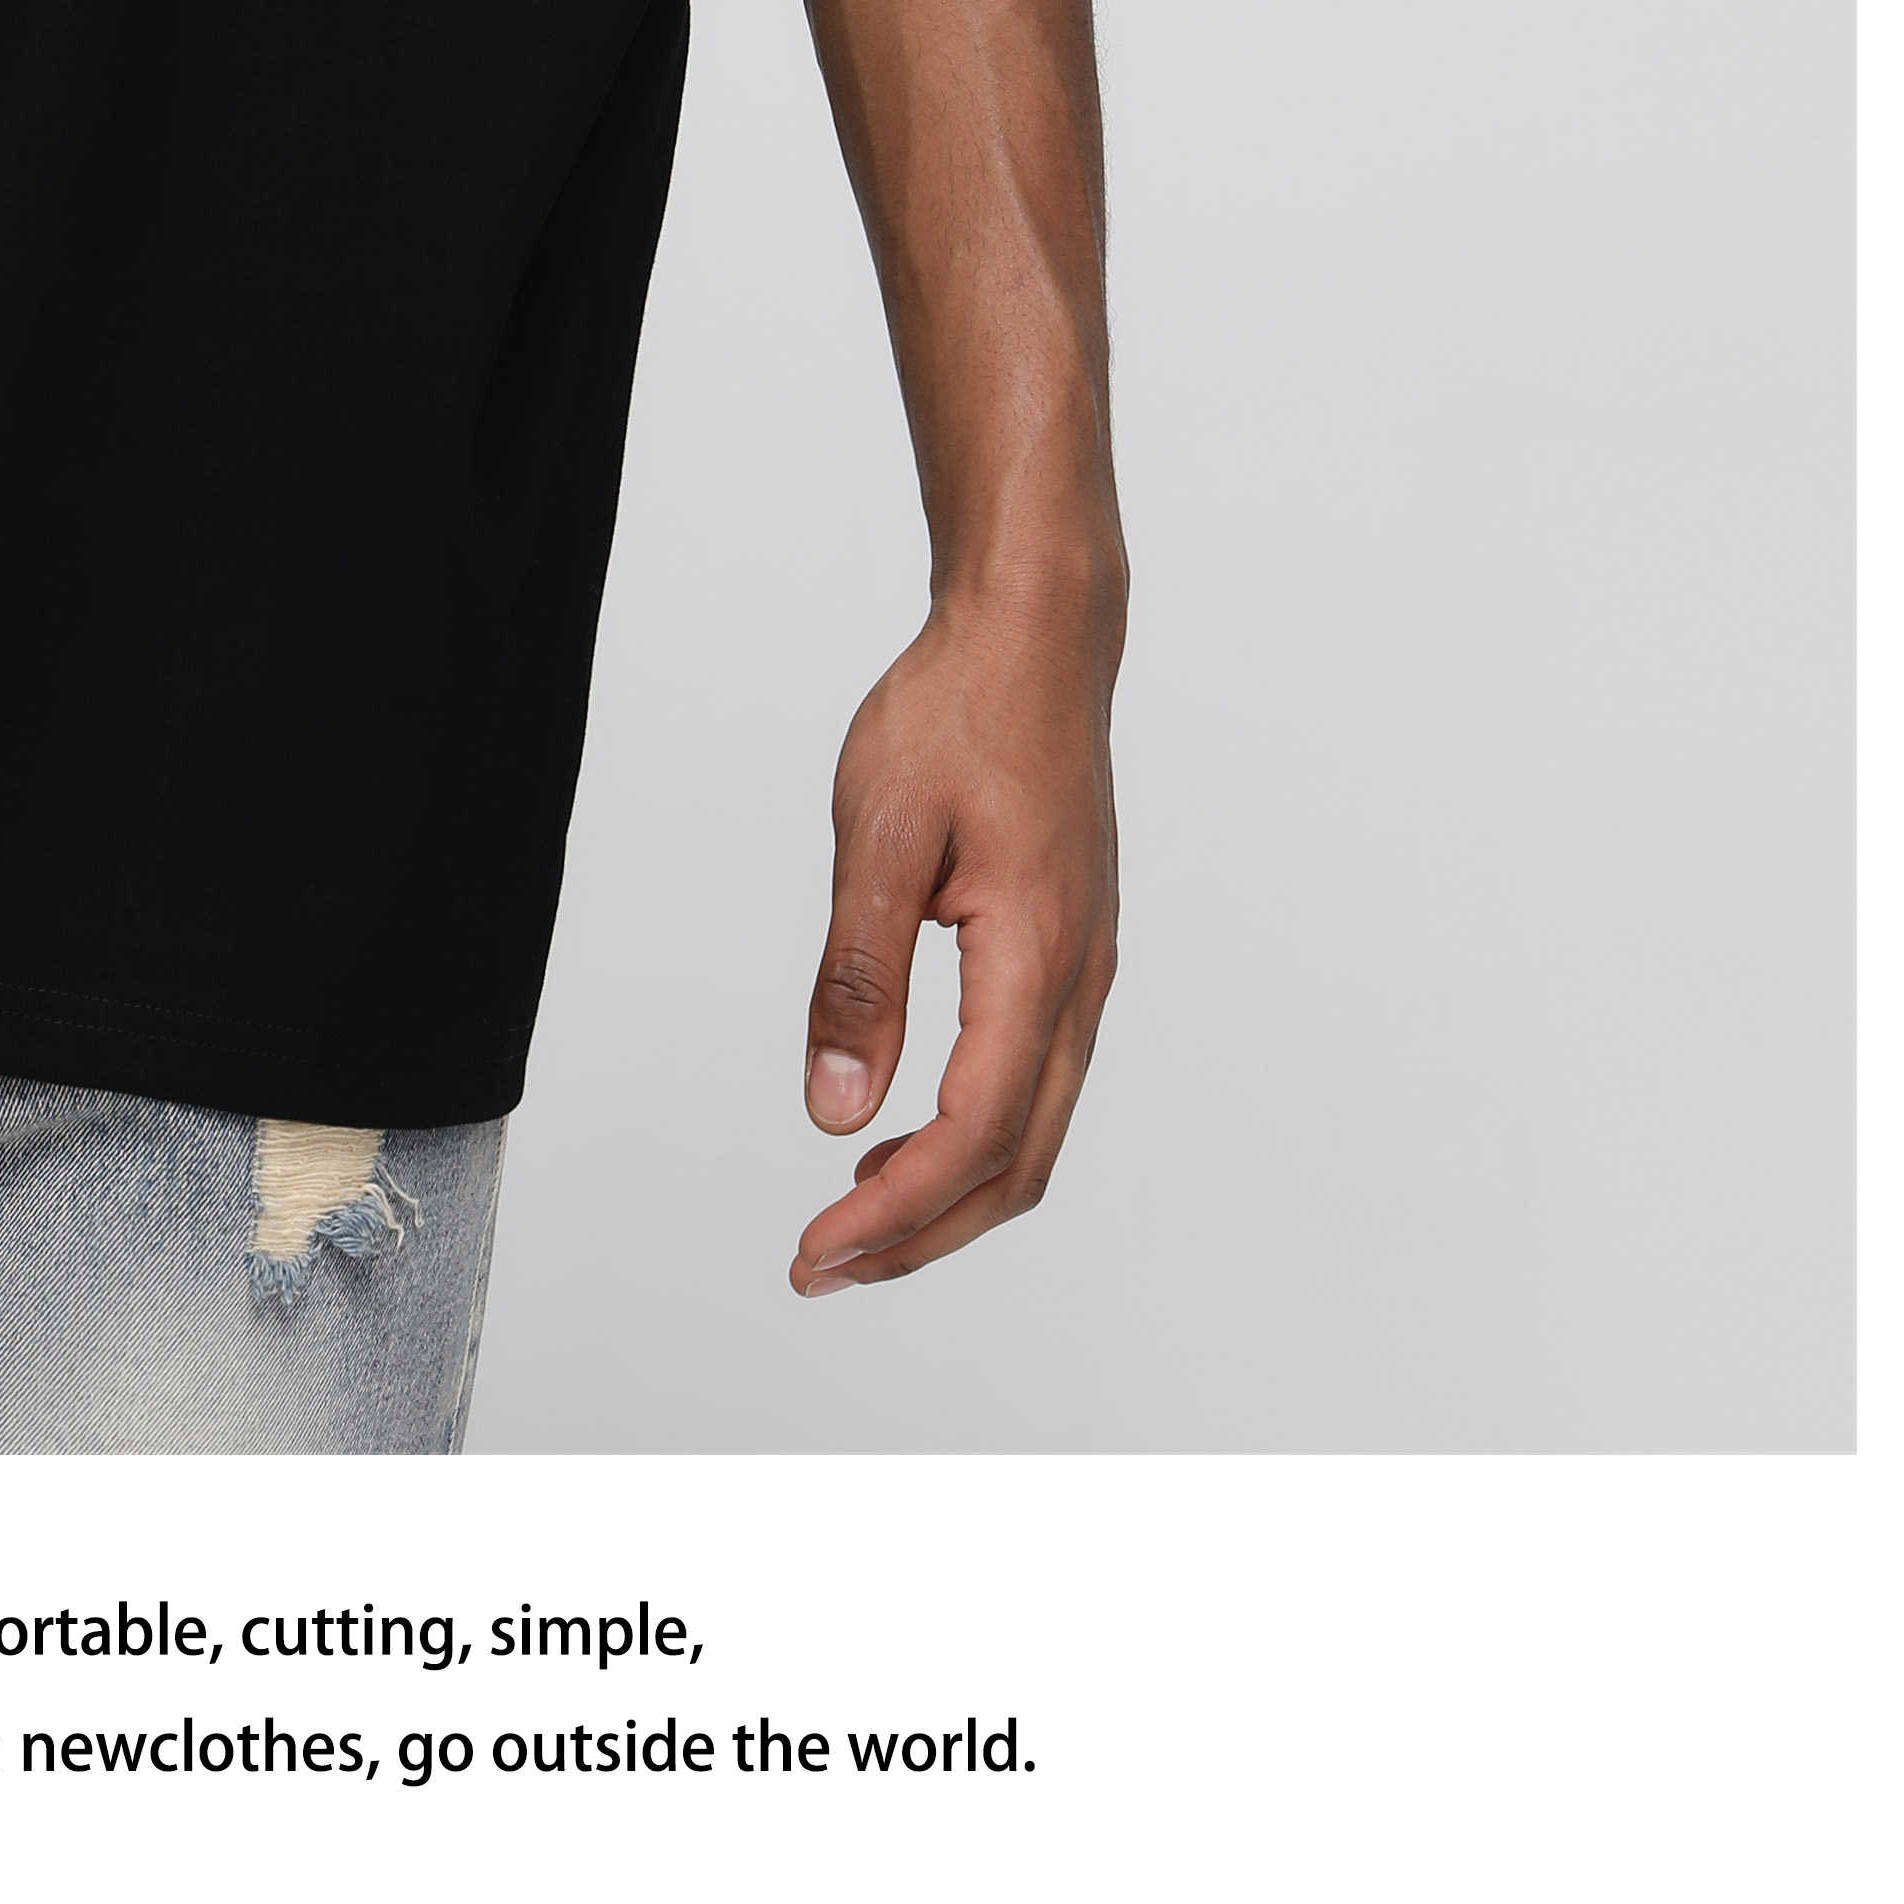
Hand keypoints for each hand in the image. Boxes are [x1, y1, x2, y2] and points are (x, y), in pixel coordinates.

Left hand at [789, 574, 1121, 1297]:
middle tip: (824, 1266)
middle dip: (922, 1233)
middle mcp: (1080, 982)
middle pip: (1017, 1164)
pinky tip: (902, 1129)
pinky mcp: (1070, 954)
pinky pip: (1035, 1083)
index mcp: (1038, 957)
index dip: (897, 1208)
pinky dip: (973, 1138)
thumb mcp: (881, 833)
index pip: (973, 1131)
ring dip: (949, 1195)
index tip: (819, 1248)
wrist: (1035, 636)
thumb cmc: (958, 714)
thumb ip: (859, 977)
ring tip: (854, 1220)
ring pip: (1032, 1133)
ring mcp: (1085, 972)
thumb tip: (833, 1109)